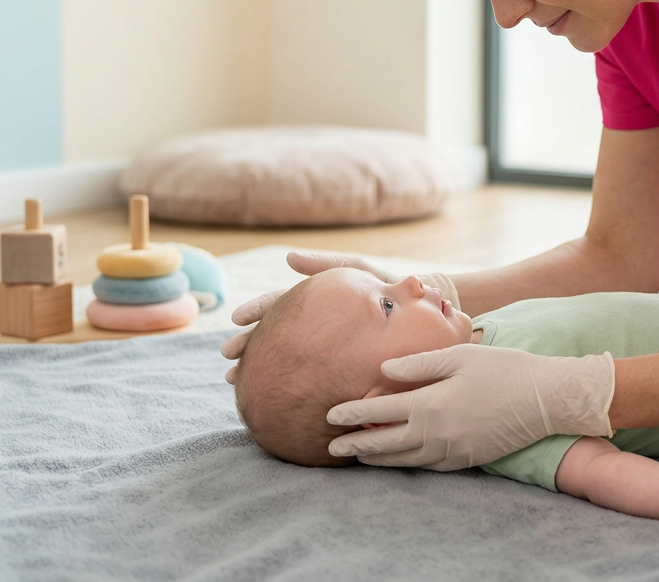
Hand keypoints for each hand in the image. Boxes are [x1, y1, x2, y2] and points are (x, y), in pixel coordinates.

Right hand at [220, 252, 459, 381]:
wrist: (429, 313)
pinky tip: (281, 400)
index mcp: (319, 303)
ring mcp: (329, 347)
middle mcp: (319, 326)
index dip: (258, 313)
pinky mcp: (344, 366)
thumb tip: (287, 257)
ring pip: (290, 358)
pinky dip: (295, 386)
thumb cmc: (393, 287)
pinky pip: (316, 377)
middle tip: (229, 360)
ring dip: (265, 367)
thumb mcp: (360, 271)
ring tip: (240, 381)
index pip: (280, 306)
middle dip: (251, 345)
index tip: (236, 321)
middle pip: (277, 335)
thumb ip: (327, 265)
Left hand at [325, 343, 614, 469]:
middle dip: (355, 445)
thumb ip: (418, 364)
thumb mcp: (459, 357)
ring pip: (404, 460)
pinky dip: (407, 464)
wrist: (546, 398)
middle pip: (385, 443)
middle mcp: (437, 433)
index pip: (379, 412)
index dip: (351, 414)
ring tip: (357, 457)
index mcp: (431, 404)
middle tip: (331, 447)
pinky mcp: (468, 460)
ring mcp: (452, 451)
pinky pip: (429, 466)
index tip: (329, 415)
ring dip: (377, 459)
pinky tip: (399, 460)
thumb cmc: (503, 369)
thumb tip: (383, 368)